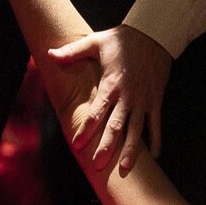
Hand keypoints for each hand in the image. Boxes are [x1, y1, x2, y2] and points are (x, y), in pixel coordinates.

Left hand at [47, 24, 172, 174]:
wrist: (154, 34)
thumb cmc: (122, 39)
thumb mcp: (95, 42)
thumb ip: (72, 52)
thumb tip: (49, 54)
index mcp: (111, 84)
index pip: (97, 110)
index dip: (87, 128)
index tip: (78, 144)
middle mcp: (128, 96)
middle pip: (116, 125)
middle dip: (107, 146)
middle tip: (98, 165)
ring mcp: (143, 100)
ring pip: (136, 130)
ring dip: (131, 150)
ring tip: (124, 169)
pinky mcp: (155, 100)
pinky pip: (155, 124)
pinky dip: (156, 140)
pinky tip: (155, 158)